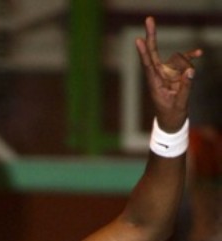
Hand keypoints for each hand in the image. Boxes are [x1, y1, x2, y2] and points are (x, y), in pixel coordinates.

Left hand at [136, 16, 201, 130]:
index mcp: (155, 85)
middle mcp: (158, 77)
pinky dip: (189, 58)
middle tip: (149, 19)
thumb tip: (191, 70)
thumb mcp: (180, 104)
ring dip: (184, 61)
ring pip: (174, 59)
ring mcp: (165, 75)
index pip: (148, 66)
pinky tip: (198, 53)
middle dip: (151, 37)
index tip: (138, 40)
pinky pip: (181, 63)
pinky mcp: (173, 75)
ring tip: (187, 78)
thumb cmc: (172, 116)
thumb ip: (186, 87)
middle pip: (153, 54)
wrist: (171, 124)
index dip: (144, 53)